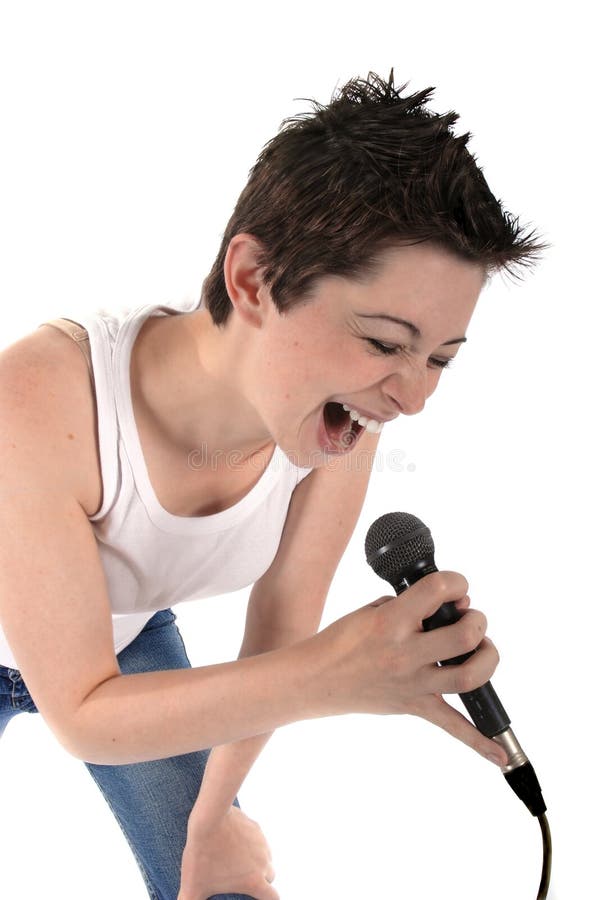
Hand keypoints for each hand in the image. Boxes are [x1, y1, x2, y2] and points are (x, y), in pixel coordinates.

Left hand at [177, 804, 278, 899]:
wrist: (208, 817)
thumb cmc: (201, 854)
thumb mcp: (192, 885)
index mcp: (254, 881)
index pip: (273, 898)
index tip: (259, 899)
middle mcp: (263, 863)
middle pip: (270, 876)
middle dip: (261, 880)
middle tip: (241, 880)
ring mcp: (261, 843)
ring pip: (266, 857)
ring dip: (257, 861)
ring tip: (236, 860)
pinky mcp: (255, 827)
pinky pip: (258, 839)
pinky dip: (250, 843)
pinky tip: (233, 841)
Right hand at [312, 570, 507, 765]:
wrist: (316, 679)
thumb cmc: (343, 639)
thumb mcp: (374, 609)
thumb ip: (413, 606)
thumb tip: (454, 609)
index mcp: (392, 620)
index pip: (437, 591)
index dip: (456, 581)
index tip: (457, 586)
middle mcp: (405, 652)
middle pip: (464, 636)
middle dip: (478, 621)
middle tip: (471, 618)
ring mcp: (411, 683)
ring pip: (468, 676)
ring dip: (487, 659)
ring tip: (483, 650)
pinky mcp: (412, 706)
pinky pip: (452, 727)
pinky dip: (479, 742)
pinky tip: (501, 756)